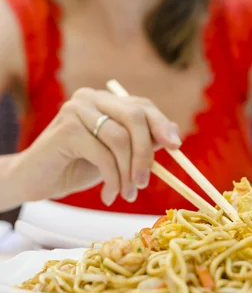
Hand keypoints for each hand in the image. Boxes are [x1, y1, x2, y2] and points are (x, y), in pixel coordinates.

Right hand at [23, 87, 180, 205]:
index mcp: (105, 99)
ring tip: (127, 194)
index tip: (176, 146)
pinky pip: (103, 155)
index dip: (161, 124)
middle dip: (146, 152)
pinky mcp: (66, 130)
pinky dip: (113, 179)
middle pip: (135, 116)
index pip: (142, 105)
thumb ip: (140, 142)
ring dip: (128, 172)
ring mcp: (76, 110)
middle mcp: (90, 98)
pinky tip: (109, 195)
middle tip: (145, 183)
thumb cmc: (76, 166)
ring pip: (120, 138)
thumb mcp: (115, 154)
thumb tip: (174, 136)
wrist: (34, 180)